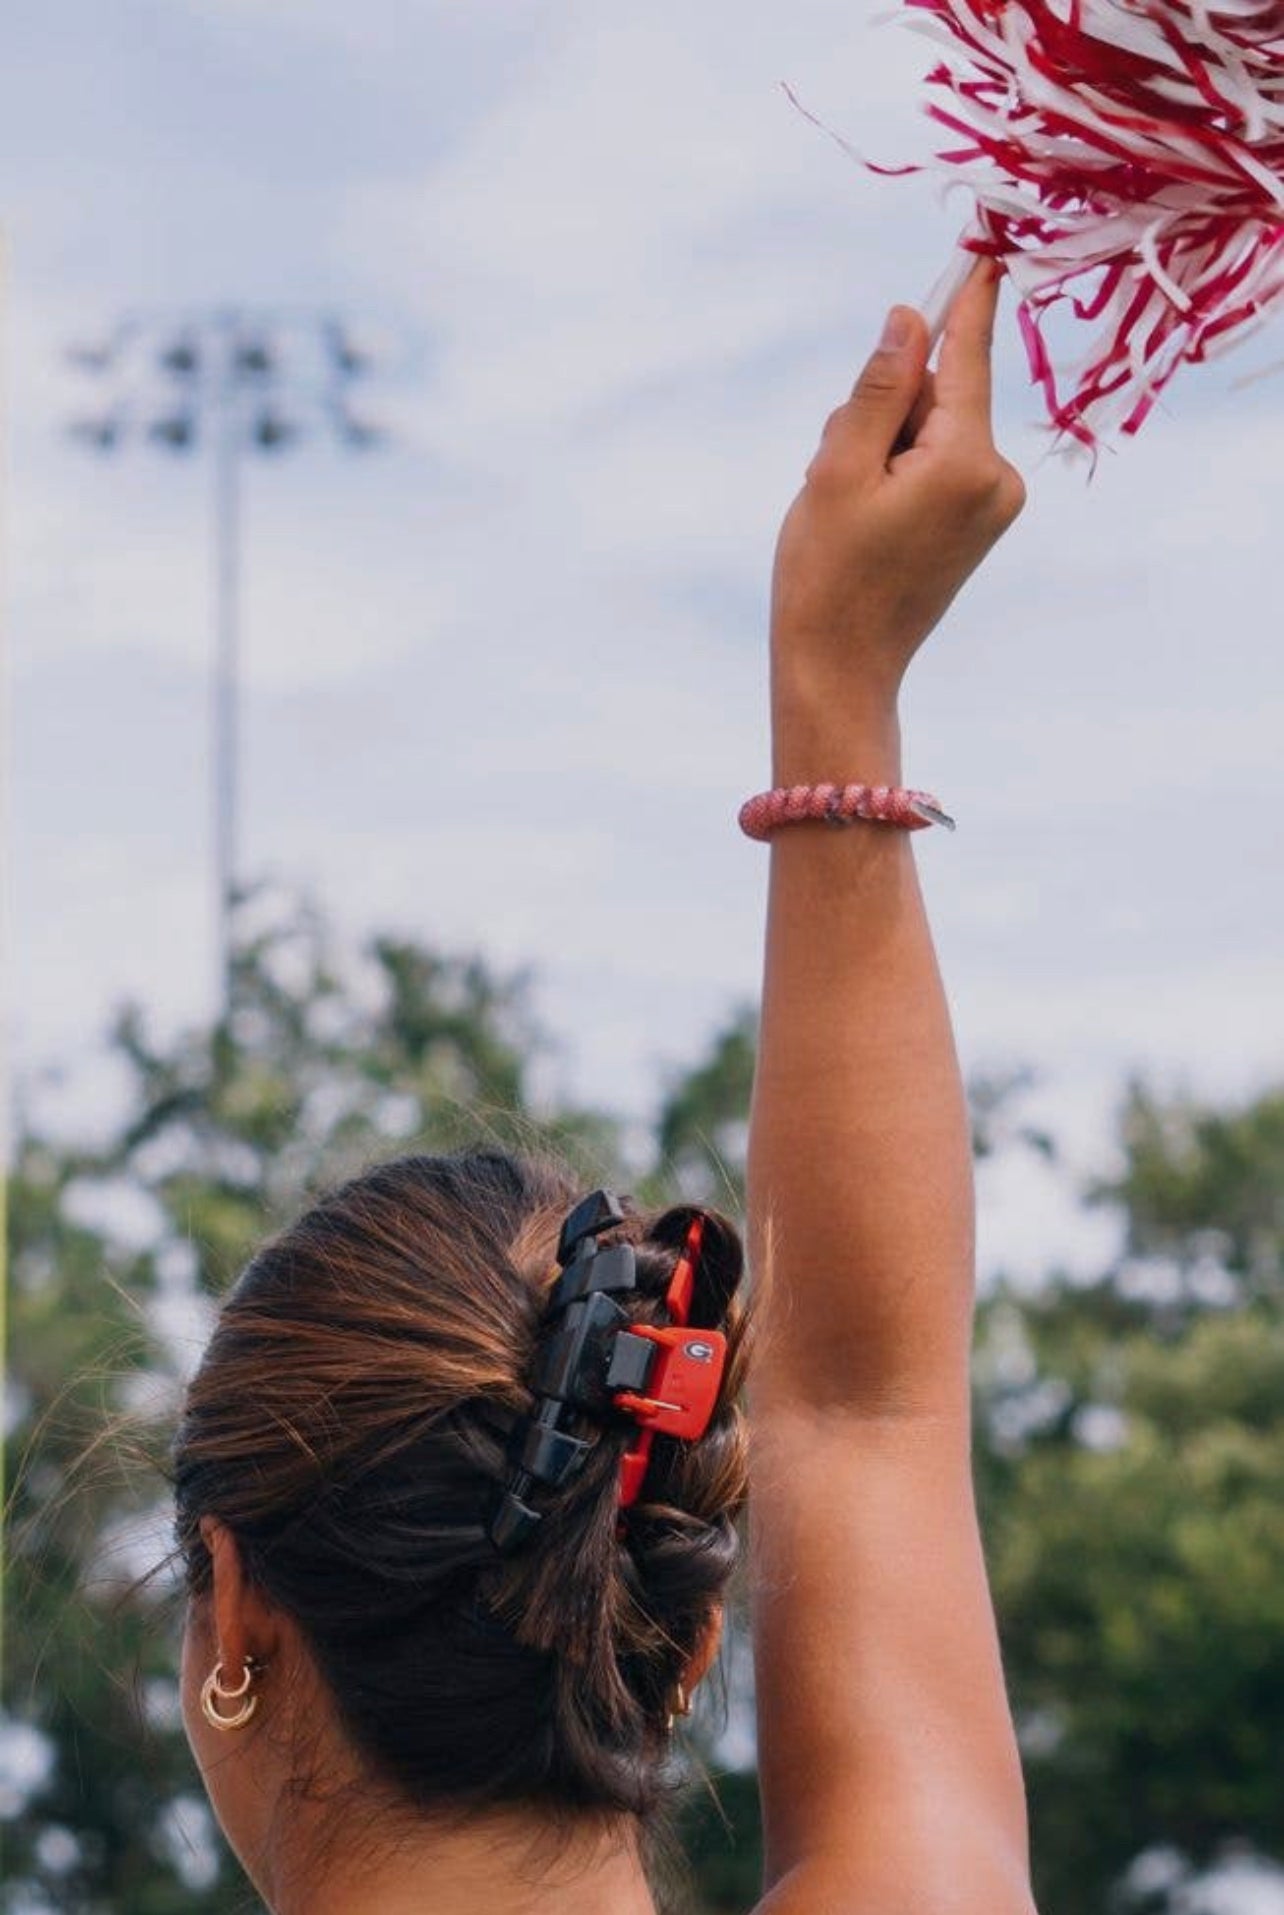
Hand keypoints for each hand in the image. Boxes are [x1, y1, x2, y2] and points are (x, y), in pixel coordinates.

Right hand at [770, 258, 1025, 722]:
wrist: (842, 669)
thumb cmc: (827, 574)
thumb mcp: (838, 467)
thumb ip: (881, 387)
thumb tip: (914, 318)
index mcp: (967, 461)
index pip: (968, 355)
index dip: (966, 298)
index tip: (988, 240)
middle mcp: (997, 479)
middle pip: (940, 395)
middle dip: (885, 411)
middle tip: (837, 473)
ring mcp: (993, 505)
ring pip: (932, 430)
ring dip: (883, 447)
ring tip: (849, 508)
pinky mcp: (980, 523)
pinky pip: (937, 463)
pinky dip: (897, 472)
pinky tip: (867, 517)